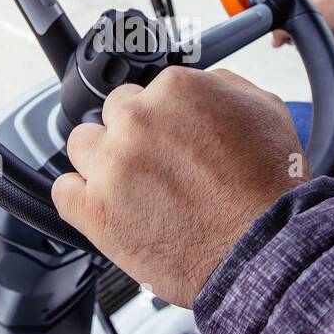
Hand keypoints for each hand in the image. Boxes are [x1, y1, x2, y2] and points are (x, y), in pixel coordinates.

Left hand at [52, 67, 307, 306]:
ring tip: (130, 186)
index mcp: (175, 89)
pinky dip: (80, 198)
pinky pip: (63, 191)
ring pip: (82, 144)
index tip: (173, 138)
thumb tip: (200, 83)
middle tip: (158, 165)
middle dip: (133, 135)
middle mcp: (137, 119)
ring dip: (101, 160)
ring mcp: (112, 164)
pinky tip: (103, 206)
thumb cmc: (271, 187)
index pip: (150, 90)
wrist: (264, 250)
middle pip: (115, 113)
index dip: (165, 118)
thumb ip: (223, 85)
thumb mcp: (265, 109)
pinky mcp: (94, 210)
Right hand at [272, 0, 333, 50]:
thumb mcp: (297, 17)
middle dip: (295, 32)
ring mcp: (327, 10)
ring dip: (309, 38)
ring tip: (315, 37)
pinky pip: (321, 36)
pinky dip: (321, 41)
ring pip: (307, 31)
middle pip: (294, 20)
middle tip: (298, 36)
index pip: (282, 5)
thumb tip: (275, 41)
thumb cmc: (333, 9)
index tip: (281, 34)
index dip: (280, 22)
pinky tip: (324, 41)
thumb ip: (280, 29)